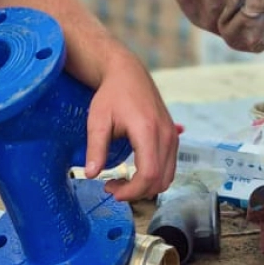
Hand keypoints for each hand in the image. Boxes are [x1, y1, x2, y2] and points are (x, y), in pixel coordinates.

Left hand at [82, 51, 177, 200]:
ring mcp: (173, 135)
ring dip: (146, 187)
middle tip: (112, 188)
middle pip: (160, 180)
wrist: (128, 73)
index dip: (131, 191)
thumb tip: (90, 175)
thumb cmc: (111, 94)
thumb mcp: (97, 120)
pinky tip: (134, 172)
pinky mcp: (173, 136)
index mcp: (147, 130)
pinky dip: (154, 177)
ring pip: (167, 177)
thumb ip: (95, 149)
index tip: (111, 191)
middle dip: (136, 192)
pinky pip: (169, 167)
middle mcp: (166, 134)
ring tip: (122, 181)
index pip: (148, 174)